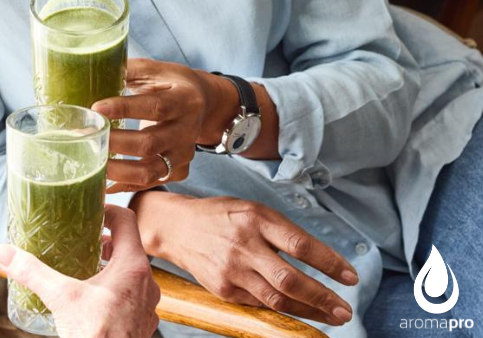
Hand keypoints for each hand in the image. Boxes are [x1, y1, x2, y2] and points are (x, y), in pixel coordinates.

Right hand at [0, 205, 160, 337]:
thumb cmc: (96, 334)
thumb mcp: (61, 297)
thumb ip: (34, 272)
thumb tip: (6, 253)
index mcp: (133, 266)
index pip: (128, 220)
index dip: (109, 211)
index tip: (92, 212)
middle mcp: (147, 282)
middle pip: (129, 247)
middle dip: (105, 243)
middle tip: (83, 241)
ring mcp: (148, 304)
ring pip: (131, 274)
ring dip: (111, 267)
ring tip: (86, 269)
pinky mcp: (142, 323)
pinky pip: (133, 297)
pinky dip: (116, 291)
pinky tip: (95, 300)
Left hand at [93, 58, 239, 191]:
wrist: (204, 104)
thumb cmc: (172, 84)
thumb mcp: (156, 71)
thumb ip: (130, 70)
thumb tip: (94, 67)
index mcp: (184, 100)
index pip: (155, 106)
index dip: (125, 108)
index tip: (96, 107)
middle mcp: (188, 130)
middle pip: (150, 144)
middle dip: (115, 143)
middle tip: (87, 137)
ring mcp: (184, 154)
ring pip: (151, 171)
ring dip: (118, 171)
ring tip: (92, 163)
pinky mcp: (179, 170)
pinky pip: (150, 183)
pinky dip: (125, 186)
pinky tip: (103, 182)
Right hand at [132, 192, 358, 325]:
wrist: (177, 227)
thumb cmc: (221, 216)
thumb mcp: (252, 210)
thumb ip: (281, 232)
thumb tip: (319, 258)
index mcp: (256, 219)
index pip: (300, 244)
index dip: (329, 262)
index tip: (350, 276)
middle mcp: (244, 245)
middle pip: (290, 278)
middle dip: (322, 298)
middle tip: (345, 310)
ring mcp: (232, 270)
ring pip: (277, 298)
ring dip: (309, 311)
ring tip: (331, 317)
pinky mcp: (223, 289)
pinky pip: (259, 304)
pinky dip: (284, 310)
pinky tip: (301, 312)